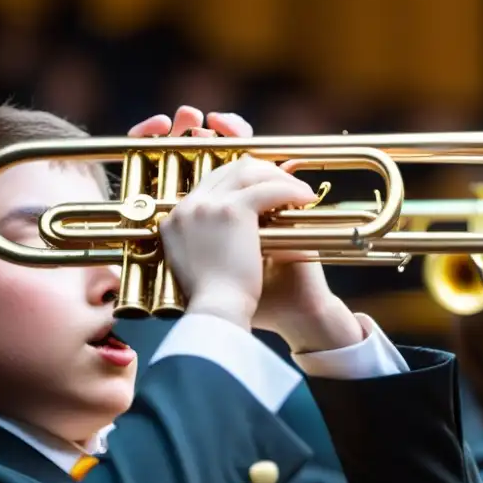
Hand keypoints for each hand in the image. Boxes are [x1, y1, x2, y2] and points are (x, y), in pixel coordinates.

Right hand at [146, 111, 315, 328]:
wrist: (216, 312)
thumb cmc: (212, 302)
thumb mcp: (196, 268)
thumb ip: (202, 246)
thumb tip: (220, 240)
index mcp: (176, 220)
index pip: (209, 185)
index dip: (239, 181)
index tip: (261, 186)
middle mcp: (188, 206)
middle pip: (228, 171)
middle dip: (260, 172)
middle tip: (284, 183)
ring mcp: (209, 206)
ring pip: (249, 173)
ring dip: (278, 178)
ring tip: (300, 191)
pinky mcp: (234, 211)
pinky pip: (269, 189)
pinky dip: (291, 189)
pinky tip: (307, 198)